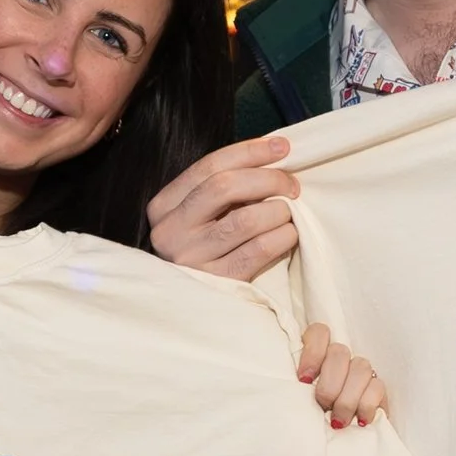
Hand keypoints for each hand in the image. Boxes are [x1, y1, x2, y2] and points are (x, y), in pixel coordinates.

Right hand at [147, 136, 300, 278]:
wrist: (189, 307)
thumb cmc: (204, 247)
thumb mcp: (200, 215)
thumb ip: (223, 188)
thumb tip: (274, 156)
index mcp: (163, 206)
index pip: (209, 166)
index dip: (250, 152)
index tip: (282, 147)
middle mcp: (171, 231)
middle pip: (224, 187)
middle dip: (267, 179)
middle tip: (292, 185)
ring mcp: (191, 259)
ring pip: (244, 220)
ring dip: (277, 210)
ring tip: (290, 212)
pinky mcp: (216, 283)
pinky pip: (258, 251)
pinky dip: (282, 237)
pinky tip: (290, 234)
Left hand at [299, 323, 387, 427]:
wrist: (335, 440)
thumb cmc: (310, 416)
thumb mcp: (298, 400)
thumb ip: (296, 389)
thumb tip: (294, 393)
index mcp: (318, 355)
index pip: (319, 333)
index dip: (313, 353)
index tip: (305, 380)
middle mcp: (340, 358)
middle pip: (339, 352)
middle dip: (329, 384)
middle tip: (323, 406)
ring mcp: (360, 371)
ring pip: (360, 367)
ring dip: (347, 398)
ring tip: (338, 421)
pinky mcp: (377, 389)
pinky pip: (378, 387)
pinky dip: (367, 405)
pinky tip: (360, 420)